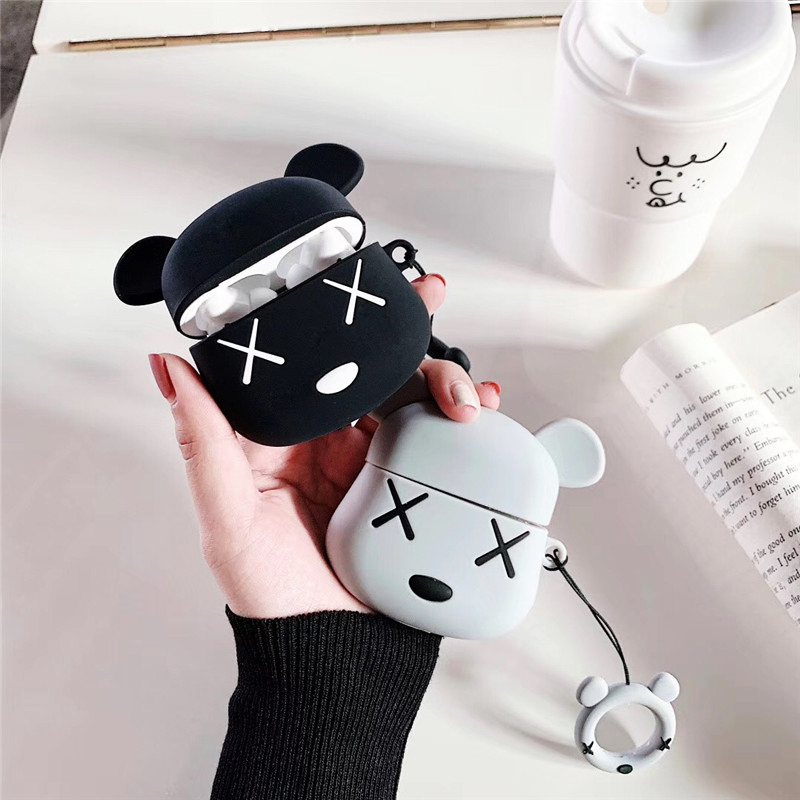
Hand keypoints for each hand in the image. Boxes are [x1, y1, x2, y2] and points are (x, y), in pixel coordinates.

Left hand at [148, 275, 500, 618]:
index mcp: (282, 437)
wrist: (330, 654)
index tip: (359, 283)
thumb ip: (203, 441)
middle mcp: (329, 442)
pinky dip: (465, 426)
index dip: (335, 320)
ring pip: (412, 400)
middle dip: (406, 336)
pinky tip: (483, 415)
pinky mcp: (409, 489)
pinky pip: (440, 446)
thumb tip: (167, 366)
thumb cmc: (270, 594)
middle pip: (371, 371)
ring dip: (444, 379)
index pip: (309, 362)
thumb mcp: (227, 517)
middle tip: (431, 305)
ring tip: (466, 389)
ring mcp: (374, 464)